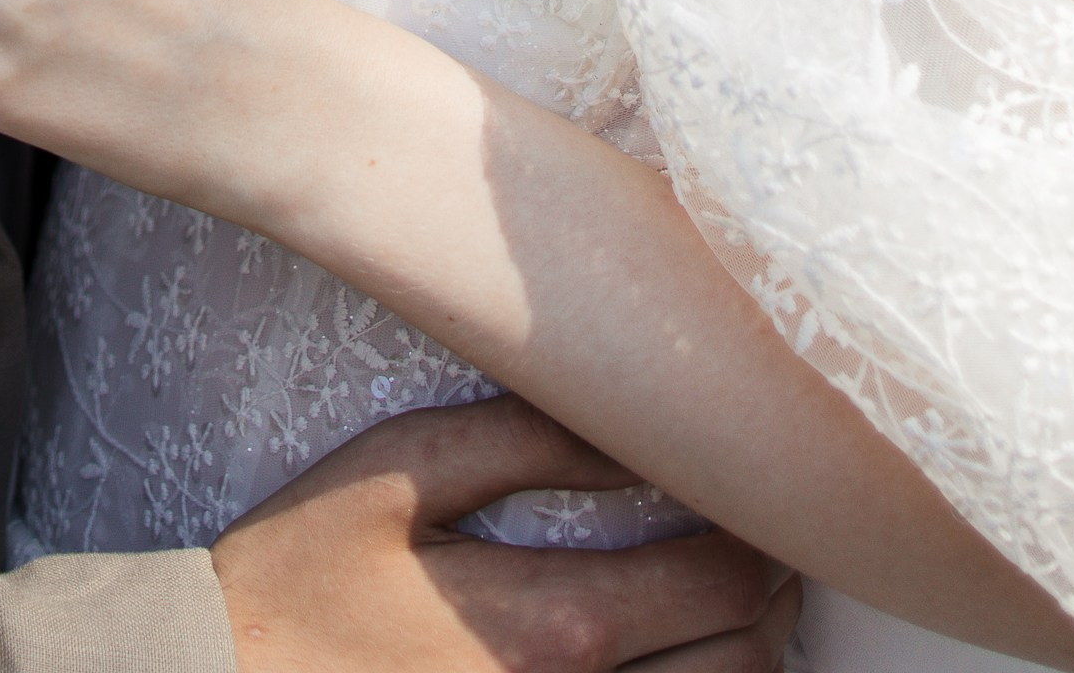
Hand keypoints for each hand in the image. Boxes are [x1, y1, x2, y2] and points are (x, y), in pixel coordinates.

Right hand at [214, 398, 800, 672]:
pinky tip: (670, 661)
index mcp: (555, 627)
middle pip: (746, 665)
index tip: (758, 488)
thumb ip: (520, 437)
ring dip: (747, 662)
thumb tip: (626, 425)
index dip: (766, 533)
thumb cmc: (301, 574)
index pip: (726, 584)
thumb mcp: (398, 470)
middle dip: (772, 597)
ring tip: (732, 606)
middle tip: (762, 542)